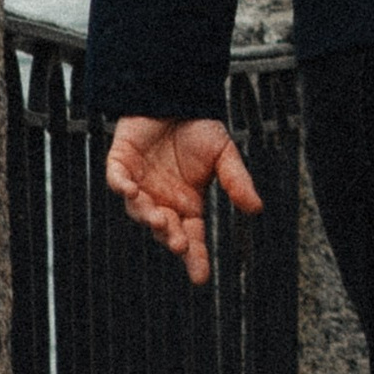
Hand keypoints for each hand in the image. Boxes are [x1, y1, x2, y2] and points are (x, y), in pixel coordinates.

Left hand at [103, 116, 262, 285]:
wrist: (176, 95)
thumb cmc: (198, 127)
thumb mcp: (224, 155)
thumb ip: (236, 181)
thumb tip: (256, 208)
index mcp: (186, 204)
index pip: (191, 238)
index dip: (195, 258)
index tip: (200, 278)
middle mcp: (161, 201)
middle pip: (165, 230)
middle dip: (172, 239)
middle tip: (180, 244)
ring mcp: (139, 184)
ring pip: (138, 210)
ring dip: (148, 216)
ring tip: (161, 218)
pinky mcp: (121, 164)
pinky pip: (117, 180)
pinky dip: (122, 187)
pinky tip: (131, 190)